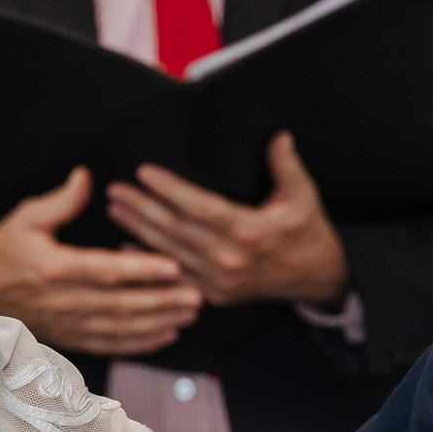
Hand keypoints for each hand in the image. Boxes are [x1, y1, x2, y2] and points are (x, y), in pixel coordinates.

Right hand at [0, 167, 203, 355]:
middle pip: (123, 305)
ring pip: (121, 329)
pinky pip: (111, 346)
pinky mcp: (71, 339)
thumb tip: (86, 177)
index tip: (174, 266)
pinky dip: (141, 344)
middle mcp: (65, 302)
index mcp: (55, 268)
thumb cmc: (4, 250)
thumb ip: (60, 201)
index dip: (142, 270)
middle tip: (197, 295)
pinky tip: (167, 334)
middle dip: (163, 302)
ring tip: (190, 314)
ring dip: (159, 323)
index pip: (107, 270)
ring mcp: (69, 325)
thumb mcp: (25, 218)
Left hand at [106, 133, 350, 307]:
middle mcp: (230, 259)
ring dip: (138, 230)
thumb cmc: (308, 233)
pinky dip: (149, 261)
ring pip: (169, 253)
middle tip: (116, 189)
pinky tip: (126, 245)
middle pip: (175, 230)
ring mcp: (219, 281)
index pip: (199, 207)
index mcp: (250, 232)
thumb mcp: (303, 196)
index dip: (168, 189)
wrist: (317, 279)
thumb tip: (278, 135)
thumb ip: (287, 165)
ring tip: (115, 208)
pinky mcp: (214, 295)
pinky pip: (175, 277)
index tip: (144, 172)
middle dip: (141, 208)